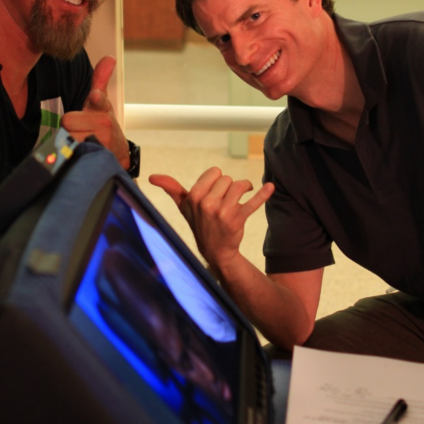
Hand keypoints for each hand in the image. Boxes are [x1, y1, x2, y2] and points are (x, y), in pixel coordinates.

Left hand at [61, 56, 129, 168]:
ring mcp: (102, 144)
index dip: (96, 99)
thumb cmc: (104, 125)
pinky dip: (70, 154)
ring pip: (67, 137)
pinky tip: (80, 153)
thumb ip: (101, 79)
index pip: (100, 101)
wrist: (116, 153)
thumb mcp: (102, 102)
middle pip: (67, 121)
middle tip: (79, 130)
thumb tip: (109, 58)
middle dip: (69, 127)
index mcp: (103, 109)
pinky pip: (70, 153)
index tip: (94, 96)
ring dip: (69, 141)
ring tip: (81, 141)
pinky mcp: (96, 159)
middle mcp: (105, 126)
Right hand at [149, 168, 274, 269]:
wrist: (215, 251)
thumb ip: (171, 188)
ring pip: (240, 186)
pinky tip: (271, 187)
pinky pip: (253, 202)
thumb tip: (152, 177)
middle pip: (228, 179)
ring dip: (244, 189)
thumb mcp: (183, 207)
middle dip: (229, 187)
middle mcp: (207, 203)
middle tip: (226, 200)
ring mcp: (223, 212)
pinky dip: (263, 194)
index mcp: (194, 196)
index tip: (215, 192)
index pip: (214, 172)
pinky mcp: (238, 219)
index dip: (217, 181)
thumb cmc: (199, 224)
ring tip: (241, 197)